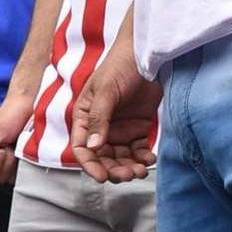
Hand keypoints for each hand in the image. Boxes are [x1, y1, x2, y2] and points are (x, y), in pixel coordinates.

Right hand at [0, 89, 34, 184]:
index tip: (2, 151)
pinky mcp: (20, 165)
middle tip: (10, 147)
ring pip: (9, 178)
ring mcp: (7, 163)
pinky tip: (25, 152)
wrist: (29, 108)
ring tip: (17, 147)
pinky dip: (24, 165)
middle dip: (6, 163)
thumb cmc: (11, 115)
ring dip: (15, 164)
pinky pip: (21, 175)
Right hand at [71, 36, 160, 181]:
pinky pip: (138, 149)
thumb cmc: (120, 66)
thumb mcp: (106, 91)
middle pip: (103, 157)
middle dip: (114, 169)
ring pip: (121, 157)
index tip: (102, 177)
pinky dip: (143, 157)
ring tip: (142, 169)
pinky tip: (150, 158)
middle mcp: (100, 126)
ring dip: (129, 166)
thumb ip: (99, 119)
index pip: (82, 147)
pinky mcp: (138, 127)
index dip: (90, 165)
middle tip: (129, 174)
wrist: (147, 54)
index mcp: (85, 117)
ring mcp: (120, 128)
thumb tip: (93, 147)